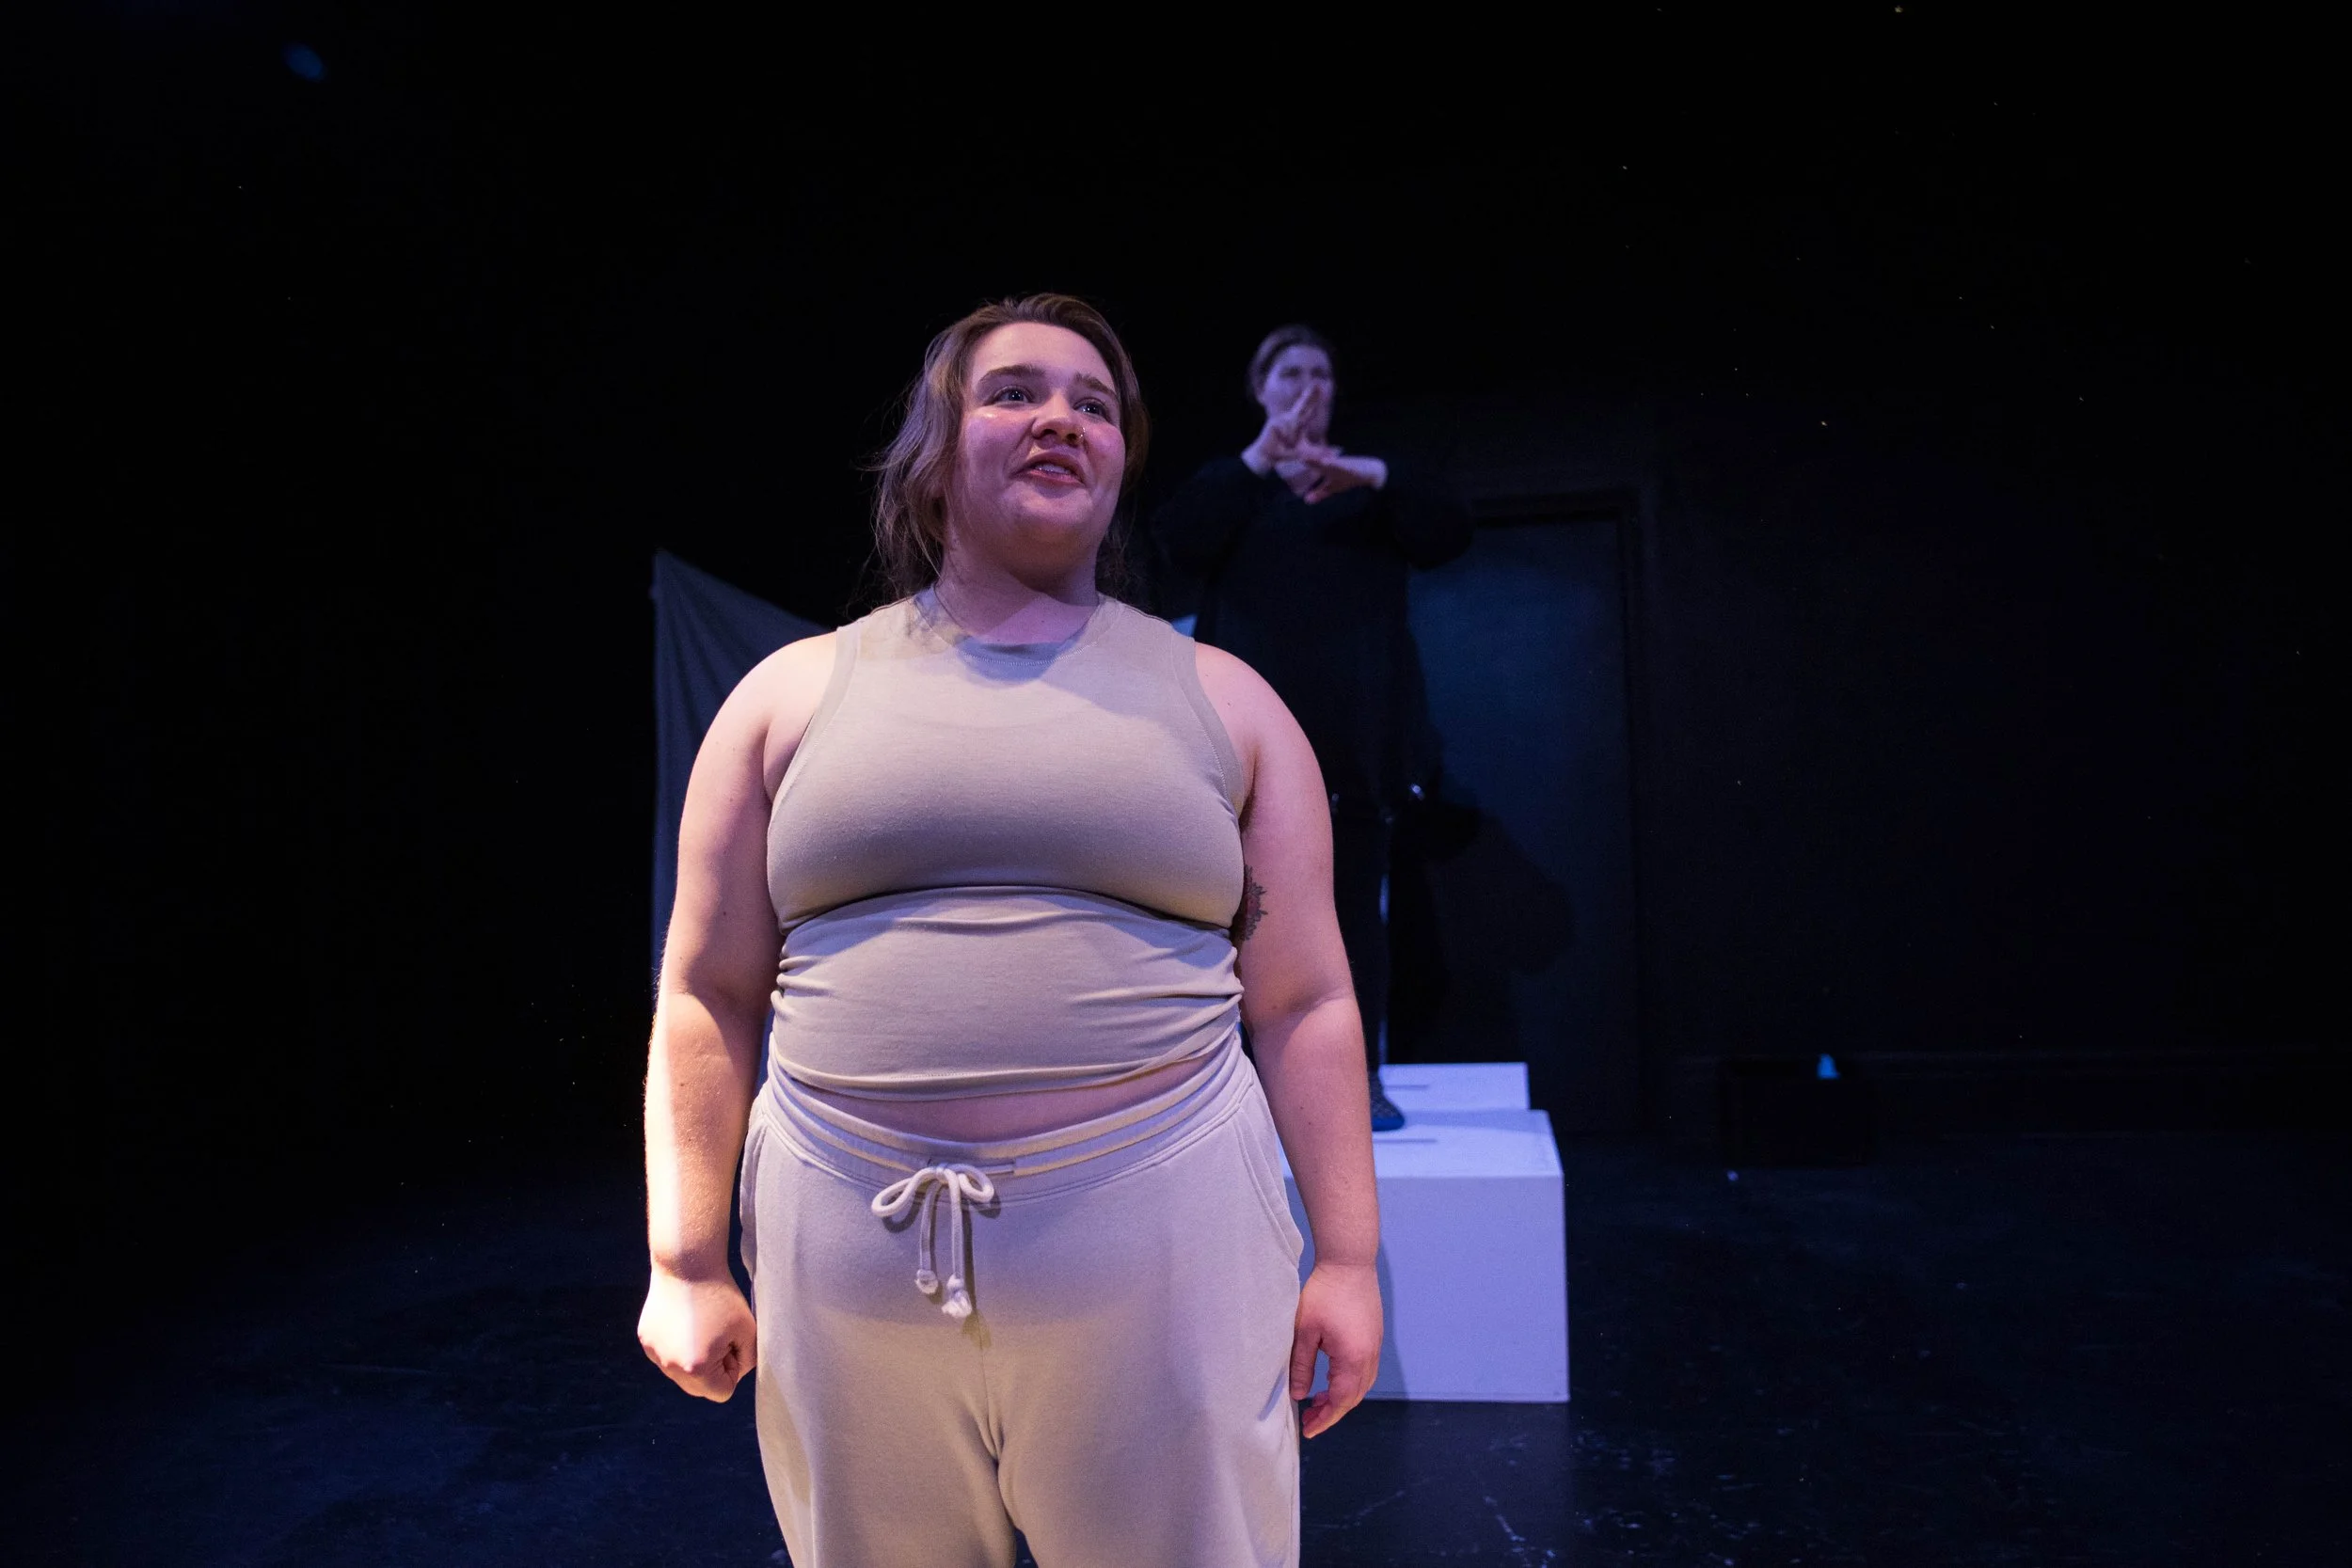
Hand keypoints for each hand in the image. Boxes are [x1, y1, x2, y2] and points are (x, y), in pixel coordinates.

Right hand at [638, 1266, 757, 1400]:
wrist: (687, 1264)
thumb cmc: (722, 1296)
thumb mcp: (748, 1331)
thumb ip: (747, 1360)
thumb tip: (735, 1373)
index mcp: (696, 1369)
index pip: (722, 1393)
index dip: (733, 1370)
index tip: (731, 1344)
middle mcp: (670, 1367)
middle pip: (699, 1388)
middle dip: (713, 1370)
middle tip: (719, 1336)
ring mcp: (654, 1354)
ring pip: (681, 1372)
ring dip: (694, 1358)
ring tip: (700, 1326)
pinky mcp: (646, 1340)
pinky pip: (667, 1356)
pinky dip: (678, 1345)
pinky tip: (684, 1319)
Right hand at [1242, 381, 1330, 473]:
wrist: (1267, 457)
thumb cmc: (1282, 454)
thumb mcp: (1302, 452)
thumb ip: (1315, 452)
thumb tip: (1331, 454)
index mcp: (1297, 424)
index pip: (1308, 410)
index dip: (1314, 399)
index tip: (1319, 388)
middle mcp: (1289, 419)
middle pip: (1302, 405)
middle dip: (1310, 395)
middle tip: (1317, 383)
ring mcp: (1281, 420)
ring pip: (1294, 425)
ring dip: (1292, 437)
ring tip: (1287, 444)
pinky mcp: (1274, 423)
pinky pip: (1286, 430)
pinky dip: (1286, 437)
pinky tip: (1282, 441)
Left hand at [1289, 1258, 1382, 1437]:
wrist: (1349, 1261)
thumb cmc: (1324, 1293)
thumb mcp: (1305, 1331)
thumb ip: (1301, 1366)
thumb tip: (1299, 1395)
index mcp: (1353, 1359)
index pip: (1340, 1401)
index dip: (1325, 1419)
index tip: (1309, 1430)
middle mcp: (1369, 1356)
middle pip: (1354, 1397)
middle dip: (1333, 1411)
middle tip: (1310, 1418)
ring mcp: (1374, 1345)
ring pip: (1361, 1384)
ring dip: (1342, 1396)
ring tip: (1319, 1400)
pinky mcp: (1373, 1335)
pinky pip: (1364, 1369)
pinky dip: (1349, 1381)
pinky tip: (1331, 1377)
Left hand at [1293, 449, 1386, 503]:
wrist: (1374, 473)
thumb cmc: (1352, 478)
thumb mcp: (1334, 487)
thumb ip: (1320, 492)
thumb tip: (1306, 500)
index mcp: (1326, 467)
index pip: (1310, 463)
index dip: (1298, 462)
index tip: (1282, 459)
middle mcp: (1333, 464)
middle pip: (1316, 460)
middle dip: (1304, 459)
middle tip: (1289, 455)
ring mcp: (1343, 465)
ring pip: (1328, 462)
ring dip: (1317, 461)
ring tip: (1305, 458)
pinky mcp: (1354, 468)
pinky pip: (1345, 466)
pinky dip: (1337, 465)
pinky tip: (1329, 463)